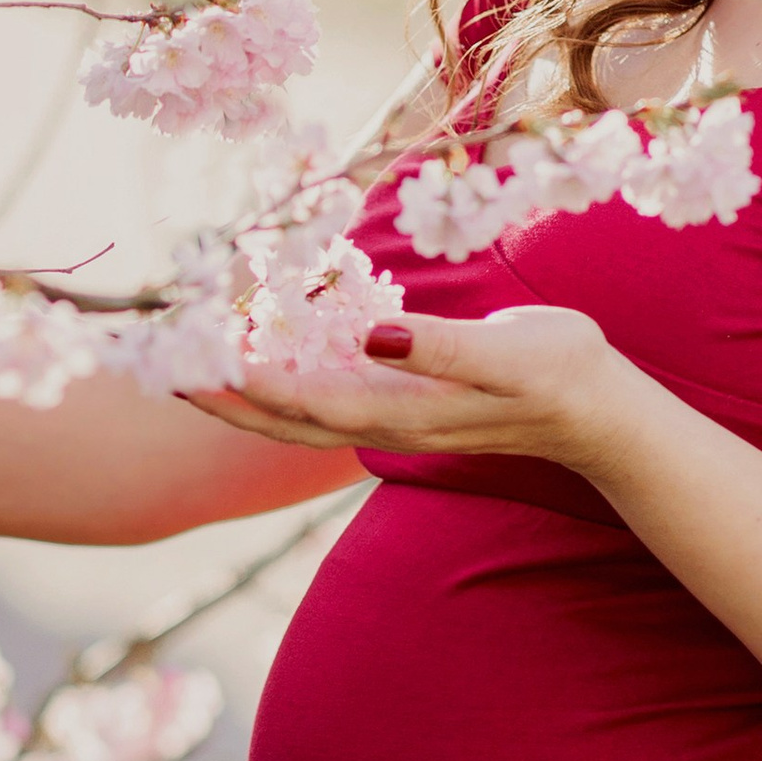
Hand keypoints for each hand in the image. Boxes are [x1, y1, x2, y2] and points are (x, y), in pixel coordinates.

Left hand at [189, 302, 640, 475]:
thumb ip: (440, 348)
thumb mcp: (508, 353)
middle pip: (283, 421)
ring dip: (245, 392)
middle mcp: (386, 424)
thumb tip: (371, 337)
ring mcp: (392, 418)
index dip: (248, 381)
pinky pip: (325, 397)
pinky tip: (265, 351)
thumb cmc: (559, 374)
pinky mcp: (402, 402)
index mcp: (403, 413)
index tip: (198, 354)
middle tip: (164, 366)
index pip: (304, 403)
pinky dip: (284, 380)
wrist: (597, 413)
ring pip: (298, 414)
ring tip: (195, 361)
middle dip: (224, 396)